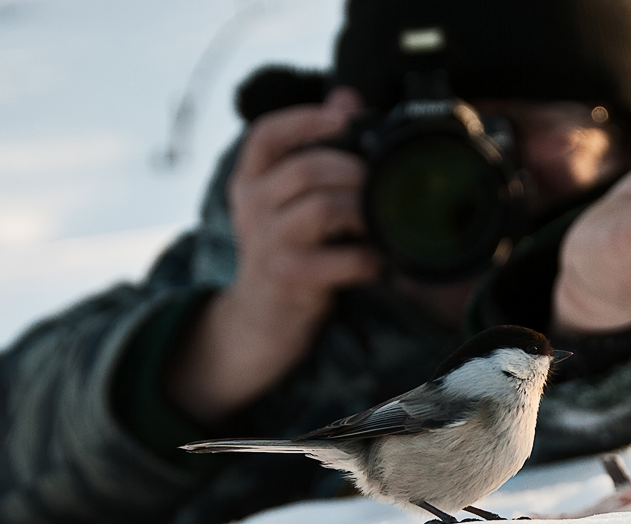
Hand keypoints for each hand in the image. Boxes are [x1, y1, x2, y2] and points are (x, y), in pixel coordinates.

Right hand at [169, 87, 379, 421]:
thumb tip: (347, 97)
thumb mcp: (285, 201)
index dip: (306, 119)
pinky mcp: (289, 279)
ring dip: (363, 211)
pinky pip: (340, 260)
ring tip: (379, 221)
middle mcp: (251, 209)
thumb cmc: (286, 252)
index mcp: (249, 182)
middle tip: (381, 182)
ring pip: (322, 209)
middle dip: (354, 171)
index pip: (266, 135)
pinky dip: (368, 258)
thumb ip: (311, 150)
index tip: (344, 116)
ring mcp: (267, 245)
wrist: (258, 320)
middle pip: (306, 170)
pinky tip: (376, 261)